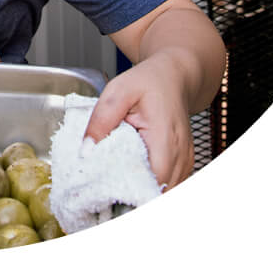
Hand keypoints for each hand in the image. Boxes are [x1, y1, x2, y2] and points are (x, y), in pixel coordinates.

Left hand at [83, 51, 193, 190]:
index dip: (131, 193)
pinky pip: (168, 186)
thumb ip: (101, 119)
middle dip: (133, 197)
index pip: (153, 181)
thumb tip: (86, 152)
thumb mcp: (118, 90)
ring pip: (165, 193)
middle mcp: (181, 154)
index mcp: (164, 137)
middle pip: (158, 193)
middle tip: (107, 192)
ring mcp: (186, 161)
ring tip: (118, 183)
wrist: (174, 76)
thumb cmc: (148, 81)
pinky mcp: (184, 164)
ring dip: (142, 193)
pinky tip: (133, 176)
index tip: (108, 193)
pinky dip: (150, 186)